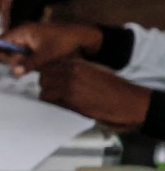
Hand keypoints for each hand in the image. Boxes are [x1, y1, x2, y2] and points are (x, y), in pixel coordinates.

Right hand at [0, 21, 102, 75]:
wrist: (83, 37)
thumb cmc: (65, 41)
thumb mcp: (47, 55)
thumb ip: (28, 64)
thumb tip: (12, 73)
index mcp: (21, 31)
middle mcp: (21, 34)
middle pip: (5, 51)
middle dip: (10, 61)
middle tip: (25, 67)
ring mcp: (27, 41)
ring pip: (14, 56)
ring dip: (20, 63)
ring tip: (38, 63)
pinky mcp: (33, 47)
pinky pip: (23, 57)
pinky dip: (25, 63)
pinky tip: (34, 66)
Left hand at [37, 58, 151, 130]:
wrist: (127, 101)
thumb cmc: (112, 89)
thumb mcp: (92, 73)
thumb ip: (73, 73)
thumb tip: (54, 77)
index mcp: (76, 64)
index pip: (47, 66)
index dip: (46, 75)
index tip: (49, 82)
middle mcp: (71, 71)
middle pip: (43, 78)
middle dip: (46, 87)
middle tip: (54, 94)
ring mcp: (69, 84)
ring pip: (44, 90)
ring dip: (50, 97)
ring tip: (62, 102)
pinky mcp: (71, 98)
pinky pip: (52, 102)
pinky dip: (56, 106)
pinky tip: (67, 107)